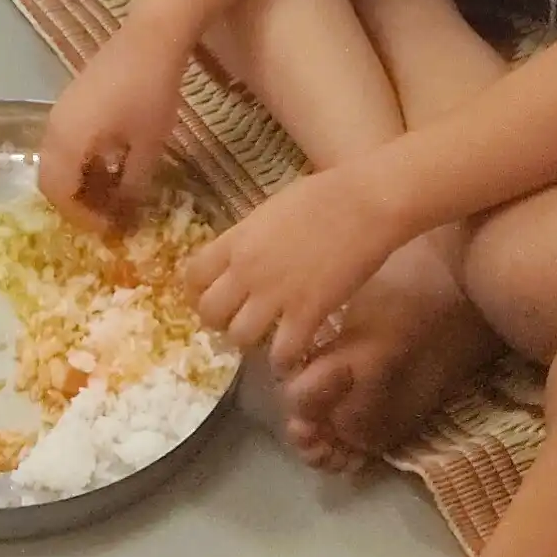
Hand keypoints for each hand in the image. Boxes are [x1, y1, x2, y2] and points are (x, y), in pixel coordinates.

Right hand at [37, 22, 188, 222]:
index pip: (58, 193)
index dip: (81, 217)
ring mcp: (60, 110)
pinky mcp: (71, 100)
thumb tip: (124, 212)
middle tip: (108, 214)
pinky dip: (80, 160)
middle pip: (49, 178)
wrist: (150, 39)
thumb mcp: (147, 147)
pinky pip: (64, 141)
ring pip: (56, 159)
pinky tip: (111, 161)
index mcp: (67, 141)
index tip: (111, 227)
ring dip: (78, 181)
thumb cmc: (150, 94)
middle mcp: (54, 127)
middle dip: (75, 202)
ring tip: (113, 191)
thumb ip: (131, 186)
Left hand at [181, 159, 410, 370]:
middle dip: (219, 322)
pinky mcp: (307, 312)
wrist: (363, 203)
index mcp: (237, 238)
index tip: (209, 298)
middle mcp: (247, 269)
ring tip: (265, 339)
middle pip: (209, 311)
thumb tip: (240, 256)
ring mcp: (275, 293)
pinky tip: (293, 355)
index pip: (193, 274)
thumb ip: (249, 238)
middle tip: (237, 322)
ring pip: (239, 337)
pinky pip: (282, 352)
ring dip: (250, 343)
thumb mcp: (269, 212)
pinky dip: (285, 360)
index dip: (198, 292)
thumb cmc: (321, 196)